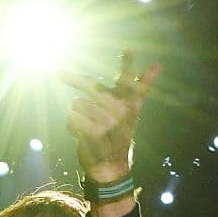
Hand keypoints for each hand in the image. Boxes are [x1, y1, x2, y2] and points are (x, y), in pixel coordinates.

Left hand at [60, 50, 161, 180]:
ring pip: (77, 103)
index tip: (128, 49)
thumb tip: (158, 65)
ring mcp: (106, 122)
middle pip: (90, 85)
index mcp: (130, 103)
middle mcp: (120, 110)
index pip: (130, 81)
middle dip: (72, 78)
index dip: (129, 65)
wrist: (111, 167)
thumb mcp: (129, 111)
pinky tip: (83, 136)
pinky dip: (71, 126)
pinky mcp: (92, 132)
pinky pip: (71, 117)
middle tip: (59, 73)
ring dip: (77, 114)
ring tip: (88, 126)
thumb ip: (137, 86)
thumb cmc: (117, 133)